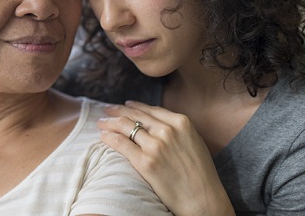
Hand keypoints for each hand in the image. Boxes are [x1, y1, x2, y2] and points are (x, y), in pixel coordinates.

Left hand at [98, 101, 233, 215]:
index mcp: (181, 122)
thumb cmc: (200, 174)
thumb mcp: (193, 141)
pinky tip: (103, 136)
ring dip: (110, 122)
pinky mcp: (145, 162)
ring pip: (125, 126)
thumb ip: (177, 129)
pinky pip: (121, 143)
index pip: (150, 110)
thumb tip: (156, 123)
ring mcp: (155, 146)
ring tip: (101, 123)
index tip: (124, 105)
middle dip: (117, 111)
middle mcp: (167, 130)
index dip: (134, 106)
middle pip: (135, 115)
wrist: (203, 199)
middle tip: (107, 110)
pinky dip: (109, 138)